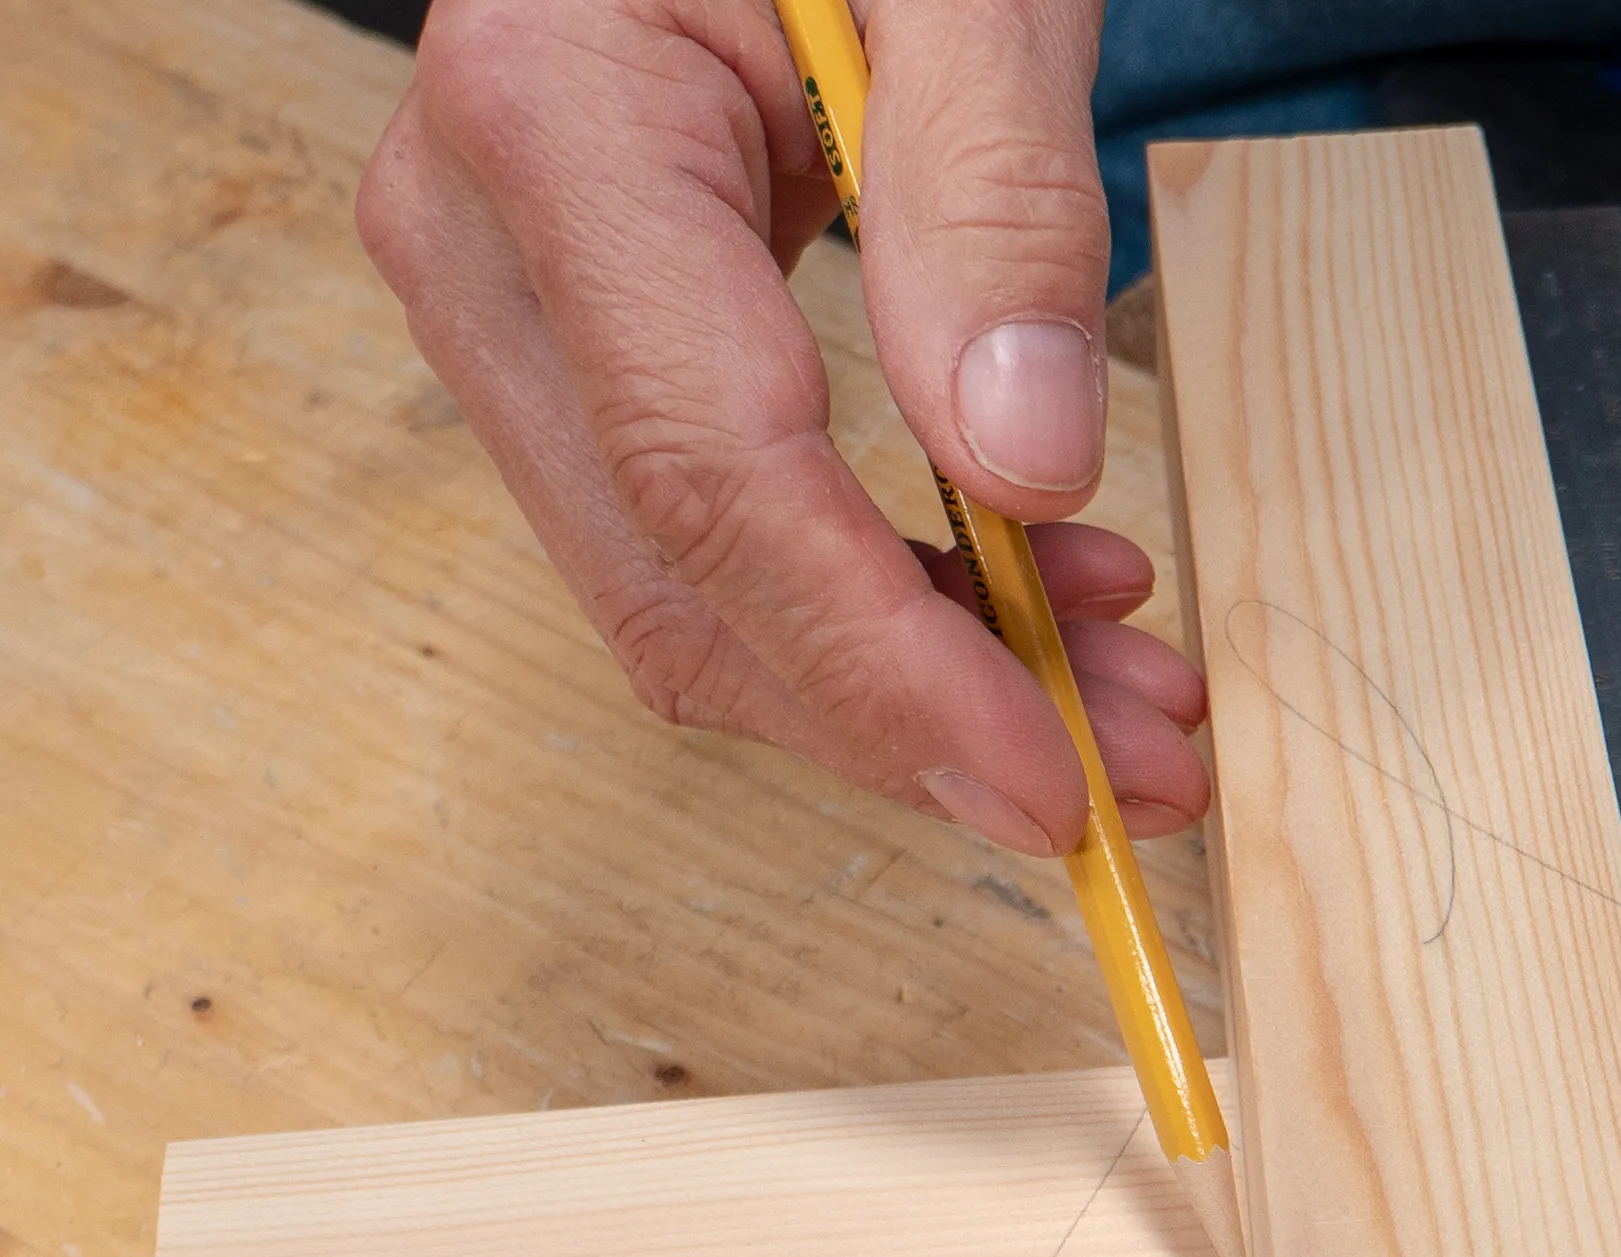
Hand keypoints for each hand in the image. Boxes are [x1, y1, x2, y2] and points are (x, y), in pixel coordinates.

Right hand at [354, 0, 1205, 853]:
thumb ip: (996, 195)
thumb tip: (1024, 468)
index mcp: (548, 114)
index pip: (715, 475)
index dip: (888, 663)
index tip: (1048, 777)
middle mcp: (474, 227)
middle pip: (683, 577)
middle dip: (918, 714)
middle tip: (1146, 766)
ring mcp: (498, 290)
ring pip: (683, 589)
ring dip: (907, 682)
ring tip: (1125, 693)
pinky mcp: (559, 327)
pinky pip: (697, 523)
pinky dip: (866, 595)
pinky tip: (1030, 597)